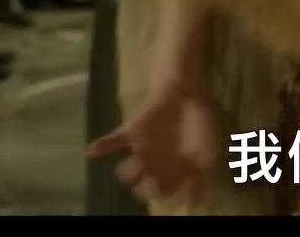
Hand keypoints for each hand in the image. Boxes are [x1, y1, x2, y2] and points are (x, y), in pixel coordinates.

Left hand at [86, 78, 220, 208]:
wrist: (187, 92)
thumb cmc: (200, 124)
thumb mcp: (209, 155)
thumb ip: (202, 181)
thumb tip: (197, 206)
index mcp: (171, 173)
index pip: (163, 195)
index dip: (164, 196)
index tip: (169, 191)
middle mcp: (154, 167)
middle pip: (141, 188)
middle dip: (145, 189)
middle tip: (154, 180)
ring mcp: (140, 151)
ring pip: (125, 171)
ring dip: (127, 172)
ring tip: (137, 164)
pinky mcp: (130, 134)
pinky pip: (112, 142)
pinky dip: (101, 147)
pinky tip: (91, 152)